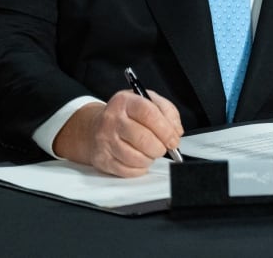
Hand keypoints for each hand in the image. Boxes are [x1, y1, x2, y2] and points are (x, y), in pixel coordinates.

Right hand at [53, 90, 183, 176]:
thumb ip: (167, 112)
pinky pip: (127, 170)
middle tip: (164, 148)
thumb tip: (176, 132)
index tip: (173, 139)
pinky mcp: (102, 158)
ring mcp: (104, 140)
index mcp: (126, 102)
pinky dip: (139, 168)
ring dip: (150, 158)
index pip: (149, 114)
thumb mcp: (148, 101)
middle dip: (160, 147)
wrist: (97, 126)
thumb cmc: (127, 115)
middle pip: (143, 138)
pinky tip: (140, 160)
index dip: (166, 129)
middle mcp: (112, 119)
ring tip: (151, 152)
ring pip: (135, 157)